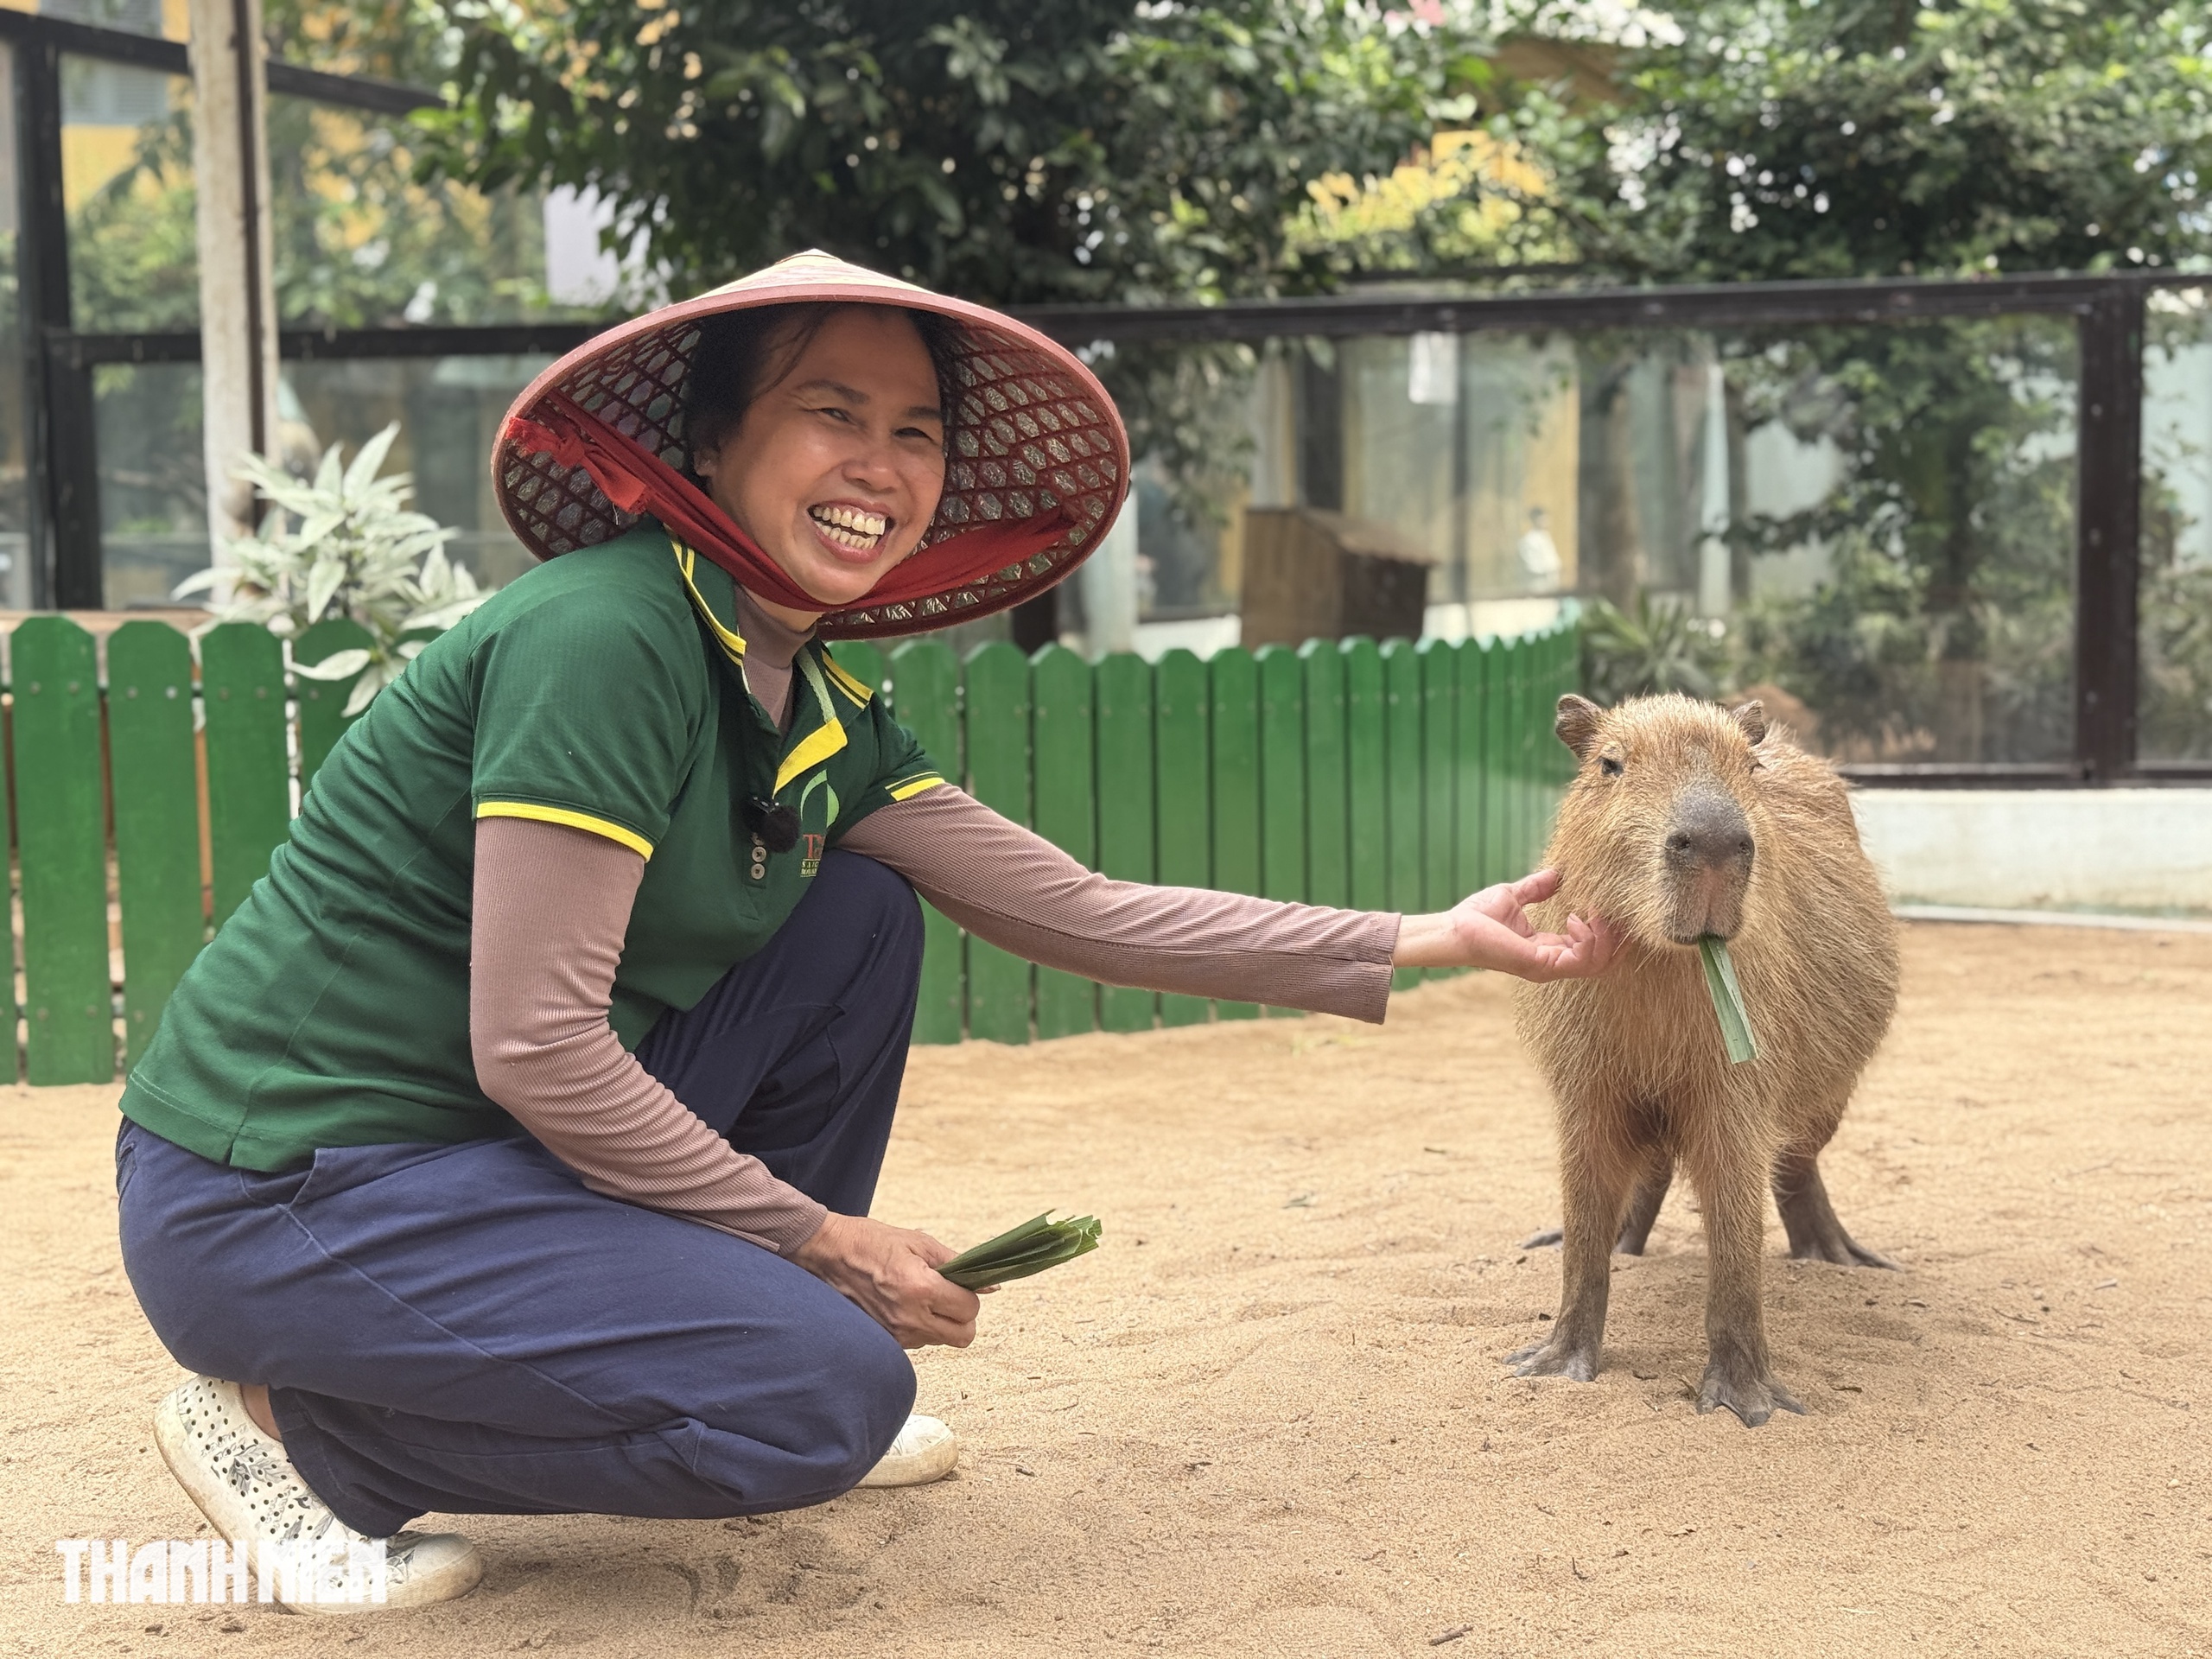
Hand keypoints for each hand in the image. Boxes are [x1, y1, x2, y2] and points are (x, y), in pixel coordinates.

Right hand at [790, 1211, 983, 1347]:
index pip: (969, 1309)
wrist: (828, 1254)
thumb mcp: (919, 1243)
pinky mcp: (885, 1340)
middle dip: (964, 1316)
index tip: (959, 1283)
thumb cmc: (872, 1242)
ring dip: (942, 1322)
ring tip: (921, 1296)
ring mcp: (896, 1333)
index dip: (971, 1294)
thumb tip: (990, 1285)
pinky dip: (921, 1327)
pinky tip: (906, 1304)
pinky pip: (919, 1342)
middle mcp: (909, 1317)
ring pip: (942, 1340)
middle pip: (963, 1336)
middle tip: (950, 1296)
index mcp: (920, 1288)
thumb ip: (957, 1264)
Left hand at [1393, 869, 1617, 982]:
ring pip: (1599, 963)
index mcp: (1549, 949)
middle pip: (1605, 961)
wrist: (1452, 928)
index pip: (1593, 948)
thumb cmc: (1476, 916)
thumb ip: (1538, 888)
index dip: (1609, 928)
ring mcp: (1548, 967)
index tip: (1609, 903)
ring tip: (1597, 912)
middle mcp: (1553, 963)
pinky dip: (1587, 938)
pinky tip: (1577, 918)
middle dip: (1617, 937)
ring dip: (1605, 936)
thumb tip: (1558, 872)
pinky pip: (1581, 960)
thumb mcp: (1514, 896)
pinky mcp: (1540, 964)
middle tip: (1616, 911)